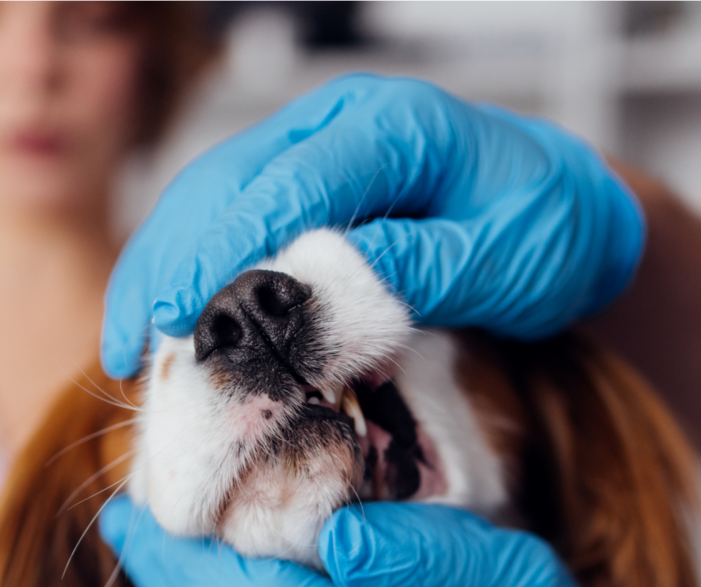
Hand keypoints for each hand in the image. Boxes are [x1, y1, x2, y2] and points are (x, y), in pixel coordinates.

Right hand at [102, 74, 643, 376]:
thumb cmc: (551, 234)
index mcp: (394, 127)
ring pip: (212, 200)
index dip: (225, 248)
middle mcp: (340, 125)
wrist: (572, 217)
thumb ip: (423, 269)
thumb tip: (327, 288)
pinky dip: (192, 274)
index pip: (288, 183)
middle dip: (169, 261)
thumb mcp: (508, 258)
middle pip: (226, 182)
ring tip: (127, 347)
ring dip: (163, 269)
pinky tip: (165, 326)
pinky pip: (231, 223)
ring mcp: (316, 152)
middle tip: (130, 342)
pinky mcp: (305, 190)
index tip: (179, 311)